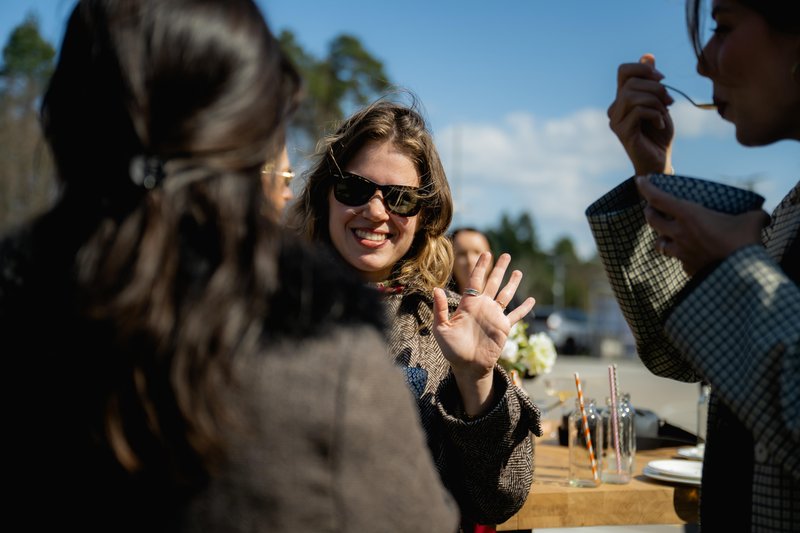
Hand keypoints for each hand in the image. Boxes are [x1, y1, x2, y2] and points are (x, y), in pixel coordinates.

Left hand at [432, 252, 534, 415]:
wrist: (467, 366)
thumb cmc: (451, 349)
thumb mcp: (441, 328)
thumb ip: (440, 309)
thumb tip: (436, 289)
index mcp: (469, 304)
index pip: (476, 280)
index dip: (481, 266)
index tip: (486, 253)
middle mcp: (483, 307)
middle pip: (493, 282)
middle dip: (499, 268)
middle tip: (506, 255)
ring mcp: (494, 316)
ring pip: (505, 295)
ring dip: (512, 283)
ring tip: (518, 271)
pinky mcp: (504, 327)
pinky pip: (516, 315)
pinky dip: (524, 308)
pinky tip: (532, 300)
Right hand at [607, 54, 674, 175]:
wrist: (659, 161)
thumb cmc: (659, 134)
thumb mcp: (660, 102)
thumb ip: (652, 82)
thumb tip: (648, 56)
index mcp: (622, 99)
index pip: (624, 70)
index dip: (643, 68)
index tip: (662, 79)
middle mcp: (614, 108)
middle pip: (632, 82)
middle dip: (656, 88)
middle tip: (669, 102)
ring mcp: (616, 121)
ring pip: (632, 96)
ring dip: (655, 102)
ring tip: (664, 113)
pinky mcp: (622, 132)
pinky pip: (639, 111)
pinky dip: (656, 114)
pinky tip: (661, 125)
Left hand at [636, 176, 768, 274]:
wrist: (741, 274)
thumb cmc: (744, 242)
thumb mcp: (752, 220)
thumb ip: (754, 214)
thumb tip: (763, 215)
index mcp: (689, 215)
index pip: (658, 199)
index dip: (646, 188)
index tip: (640, 180)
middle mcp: (679, 233)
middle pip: (652, 221)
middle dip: (649, 212)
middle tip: (651, 208)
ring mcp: (681, 252)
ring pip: (660, 244)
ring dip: (661, 237)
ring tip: (667, 234)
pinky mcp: (687, 268)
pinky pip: (678, 260)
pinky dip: (680, 255)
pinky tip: (689, 254)